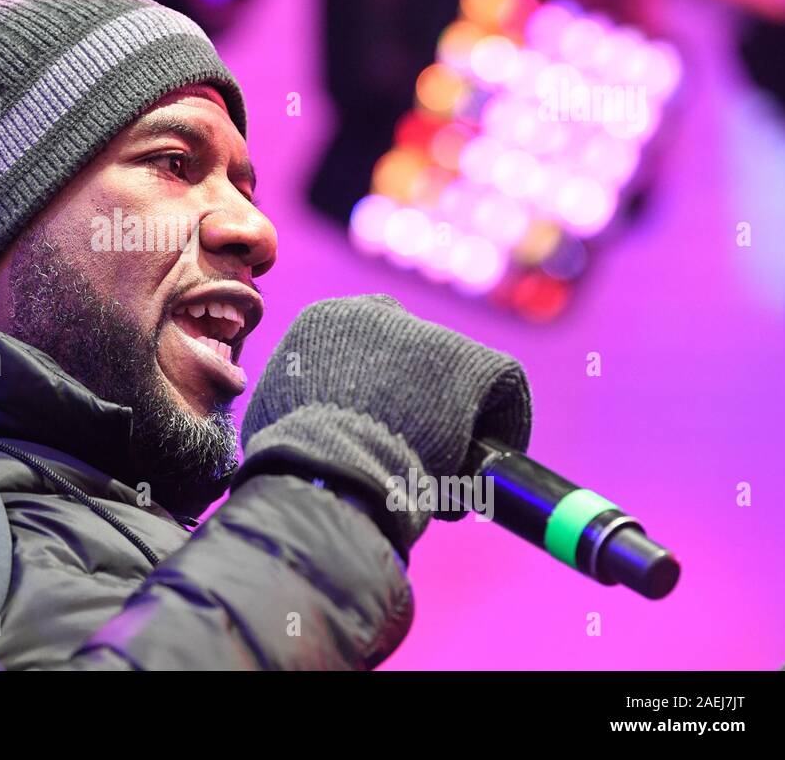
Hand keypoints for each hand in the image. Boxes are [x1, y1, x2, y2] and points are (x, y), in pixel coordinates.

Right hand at [235, 295, 531, 556]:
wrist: (330, 471)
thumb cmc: (295, 459)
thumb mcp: (281, 408)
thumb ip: (305, 395)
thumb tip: (317, 415)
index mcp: (326, 322)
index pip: (368, 342)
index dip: (381, 386)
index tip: (384, 422)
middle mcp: (377, 314)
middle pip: (416, 351)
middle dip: (418, 397)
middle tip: (414, 446)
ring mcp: (427, 335)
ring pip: (457, 374)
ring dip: (453, 415)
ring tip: (443, 466)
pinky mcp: (471, 362)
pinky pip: (503, 389)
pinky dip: (502, 426)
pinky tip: (481, 464)